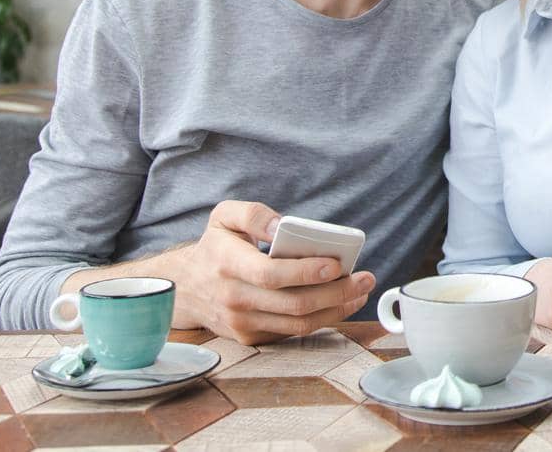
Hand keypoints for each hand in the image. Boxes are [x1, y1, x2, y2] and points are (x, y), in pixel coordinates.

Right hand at [173, 200, 375, 344]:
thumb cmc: (215, 247)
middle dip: (335, 293)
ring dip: (336, 310)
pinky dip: (322, 320)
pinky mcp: (251, 337)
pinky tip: (341, 305)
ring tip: (361, 292)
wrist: (186, 289)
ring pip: (297, 324)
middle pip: (293, 304)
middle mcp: (234, 298)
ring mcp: (242, 323)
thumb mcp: (224, 217)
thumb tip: (282, 227)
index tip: (336, 264)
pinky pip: (292, 333)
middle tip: (365, 278)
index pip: (271, 274)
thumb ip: (252, 214)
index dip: (306, 272)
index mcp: (228, 264)